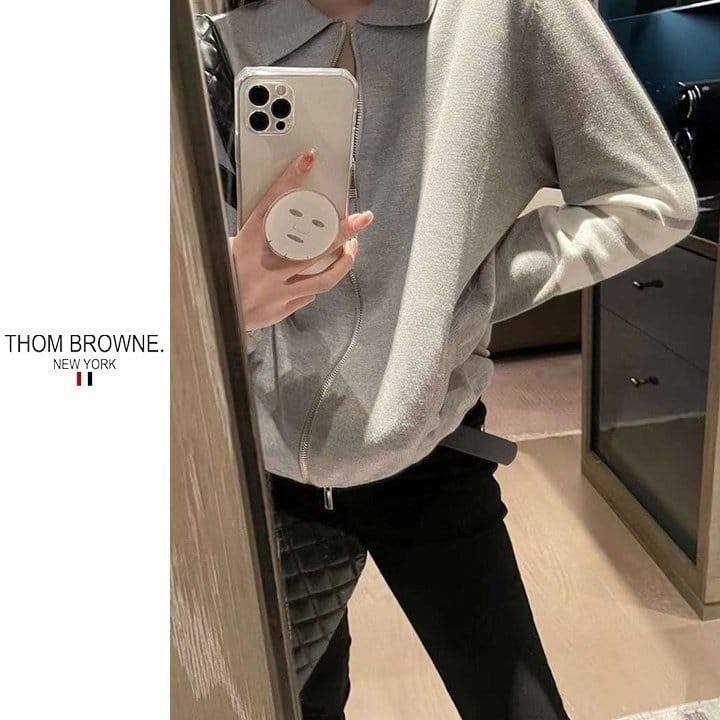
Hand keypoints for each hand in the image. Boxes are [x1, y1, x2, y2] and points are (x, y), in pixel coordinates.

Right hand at [229, 148, 373, 331]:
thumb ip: (252, 234)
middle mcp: (267, 268)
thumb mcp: (225, 247)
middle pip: (315, 248)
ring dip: (343, 263)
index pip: (272, 206)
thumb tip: (273, 214)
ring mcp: (278, 291)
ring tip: (351, 248)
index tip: (307, 160)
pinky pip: (308, 295)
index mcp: (247, 245)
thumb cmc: (216, 277)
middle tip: (362, 219)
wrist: (209, 316)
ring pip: (323, 278)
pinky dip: (317, 283)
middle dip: (343, 231)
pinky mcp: (282, 308)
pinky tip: (322, 275)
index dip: (290, 180)